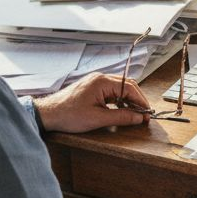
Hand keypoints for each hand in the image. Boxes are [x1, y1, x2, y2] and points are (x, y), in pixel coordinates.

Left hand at [33, 73, 152, 132]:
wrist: (48, 114)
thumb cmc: (68, 115)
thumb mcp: (98, 119)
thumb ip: (121, 117)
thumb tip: (138, 118)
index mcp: (102, 82)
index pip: (130, 88)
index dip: (141, 102)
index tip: (147, 114)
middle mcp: (100, 78)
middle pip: (127, 85)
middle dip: (137, 100)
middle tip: (144, 115)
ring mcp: (96, 82)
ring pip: (120, 88)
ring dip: (129, 101)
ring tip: (134, 115)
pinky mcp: (93, 88)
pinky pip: (112, 92)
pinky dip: (120, 100)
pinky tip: (121, 110)